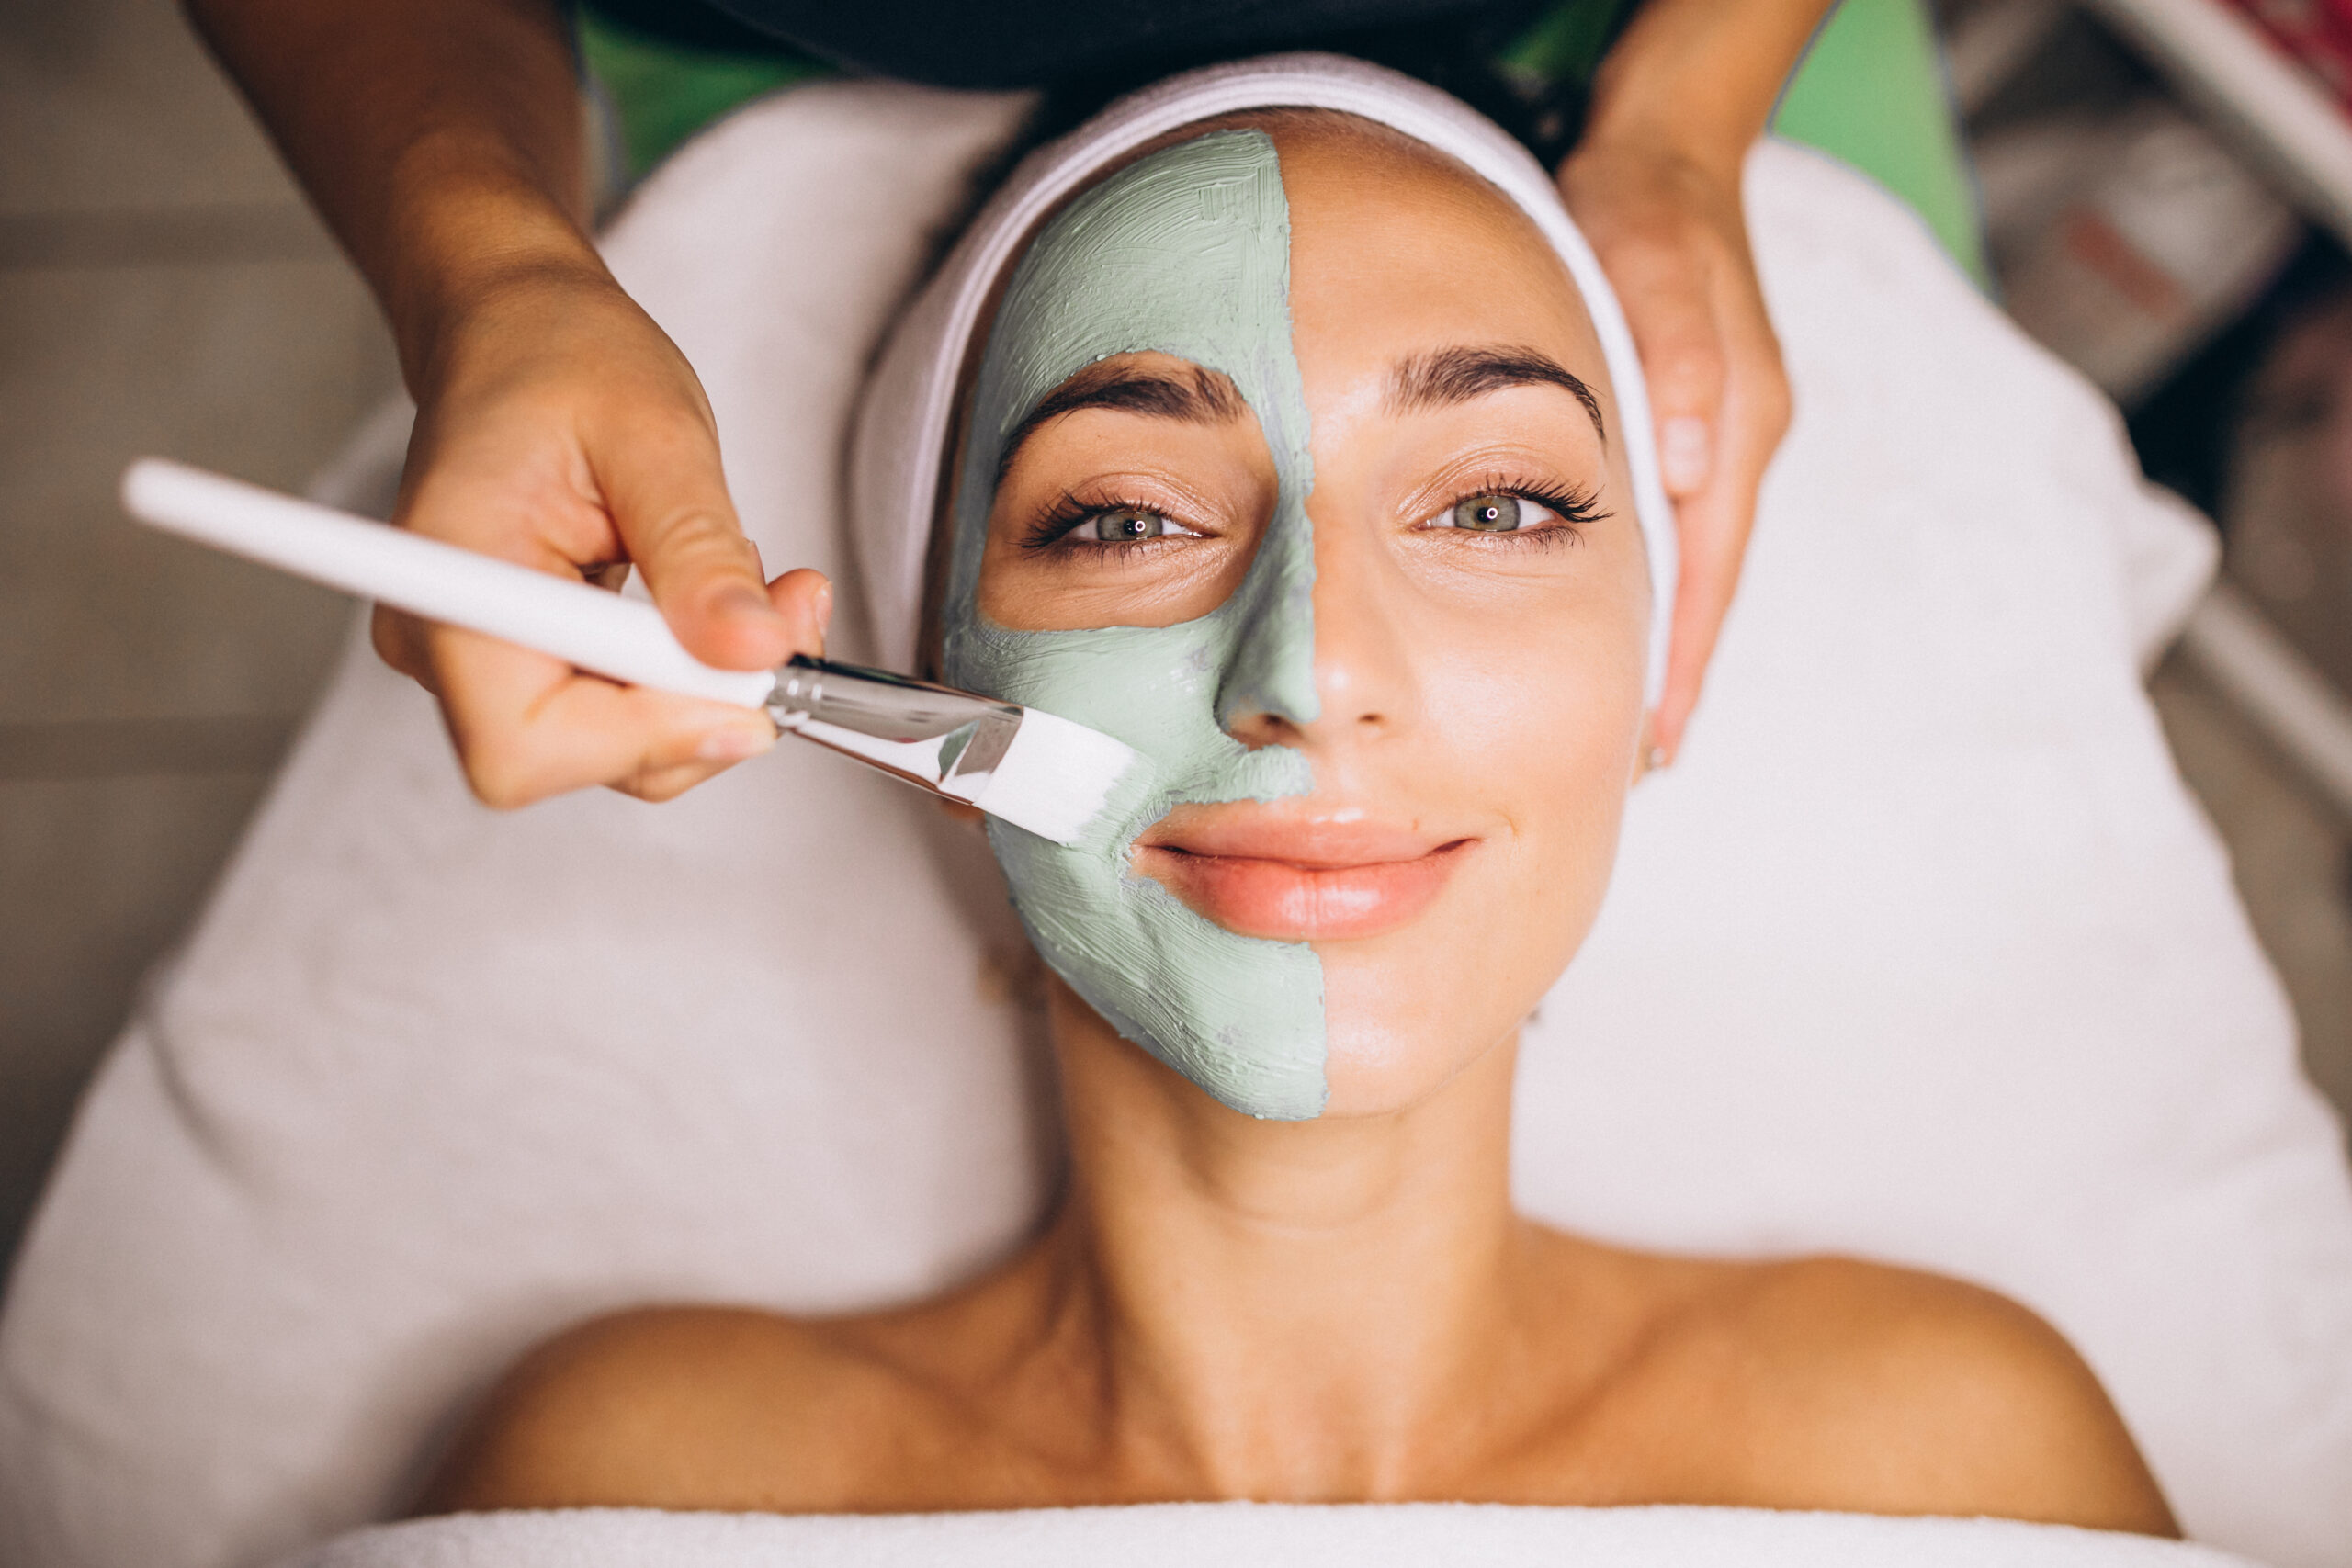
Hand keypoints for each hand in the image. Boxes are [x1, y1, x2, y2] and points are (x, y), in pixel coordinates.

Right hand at [373, 265, 829, 806]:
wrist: (519, 329)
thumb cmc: (559, 357)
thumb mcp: (655, 436)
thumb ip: (701, 553)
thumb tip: (755, 651)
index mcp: (452, 580)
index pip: (524, 746)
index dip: (646, 737)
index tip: (745, 679)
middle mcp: (447, 639)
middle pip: (578, 759)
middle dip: (702, 705)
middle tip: (784, 616)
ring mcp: (482, 659)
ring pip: (616, 747)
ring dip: (709, 687)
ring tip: (751, 591)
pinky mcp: (528, 662)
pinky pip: (623, 713)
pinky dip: (691, 676)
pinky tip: (712, 607)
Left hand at [1558, 137, 1790, 765]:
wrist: (1662, 148)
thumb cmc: (1643, 206)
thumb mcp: (1651, 267)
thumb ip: (1681, 364)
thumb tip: (1694, 469)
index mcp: (1737, 428)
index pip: (1711, 575)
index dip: (1684, 663)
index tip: (1657, 742)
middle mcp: (1738, 440)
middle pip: (1709, 584)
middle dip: (1680, 672)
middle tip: (1642, 760)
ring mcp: (1722, 432)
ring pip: (1695, 560)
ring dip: (1670, 634)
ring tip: (1635, 714)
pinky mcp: (1696, 418)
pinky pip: (1678, 523)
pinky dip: (1658, 578)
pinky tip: (1625, 611)